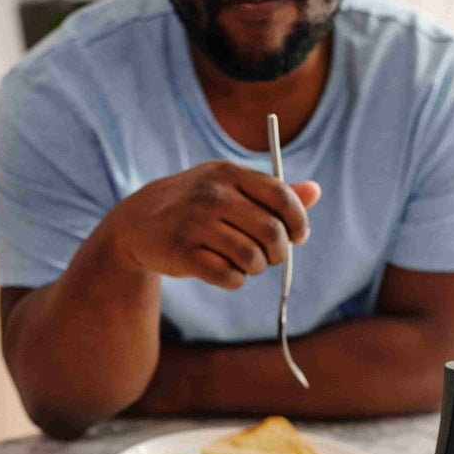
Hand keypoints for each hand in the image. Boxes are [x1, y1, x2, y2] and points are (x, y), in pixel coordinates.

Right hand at [110, 160, 320, 288]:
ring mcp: (195, 223)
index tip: (298, 236)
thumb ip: (272, 193)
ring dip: (256, 269)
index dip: (298, 221)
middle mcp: (212, 194)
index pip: (280, 196)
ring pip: (252, 258)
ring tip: (246, 264)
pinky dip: (235, 280)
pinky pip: (229, 276)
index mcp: (229, 173)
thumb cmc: (196, 207)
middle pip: (272, 232)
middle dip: (279, 252)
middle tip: (271, 257)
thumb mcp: (230, 189)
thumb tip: (316, 191)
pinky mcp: (183, 253)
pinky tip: (226, 272)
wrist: (138, 223)